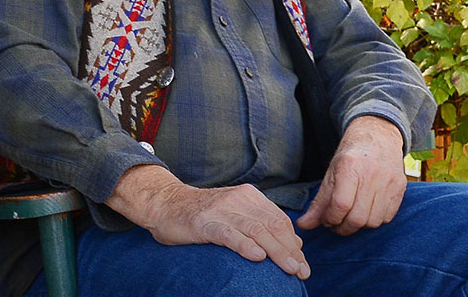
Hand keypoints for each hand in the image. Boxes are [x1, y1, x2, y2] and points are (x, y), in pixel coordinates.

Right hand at [106, 165, 309, 279]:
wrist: (164, 204)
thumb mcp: (235, 213)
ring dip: (276, 251)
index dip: (294, 244)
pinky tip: (257, 257)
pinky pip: (229, 234)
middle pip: (272, 226)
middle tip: (301, 272)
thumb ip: (262, 223)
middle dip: (290, 251)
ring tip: (289, 268)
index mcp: (248, 196)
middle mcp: (237, 199)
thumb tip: (294, 242)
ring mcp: (220, 209)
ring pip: (256, 230)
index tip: (303, 265)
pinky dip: (245, 245)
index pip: (279, 220)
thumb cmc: (201, 213)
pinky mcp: (204, 222)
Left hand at [297, 115, 405, 235]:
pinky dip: (374, 220)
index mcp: (350, 167)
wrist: (377, 136)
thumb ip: (318, 202)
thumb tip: (304, 225)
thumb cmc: (350, 156)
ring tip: (349, 217)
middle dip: (343, 228)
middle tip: (335, 224)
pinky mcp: (400, 188)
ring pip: (373, 221)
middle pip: (358, 217)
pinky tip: (365, 211)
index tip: (326, 221)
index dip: (331, 218)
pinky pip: (387, 217)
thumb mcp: (330, 174)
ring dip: (359, 226)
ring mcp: (389, 182)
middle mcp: (372, 174)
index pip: (340, 204)